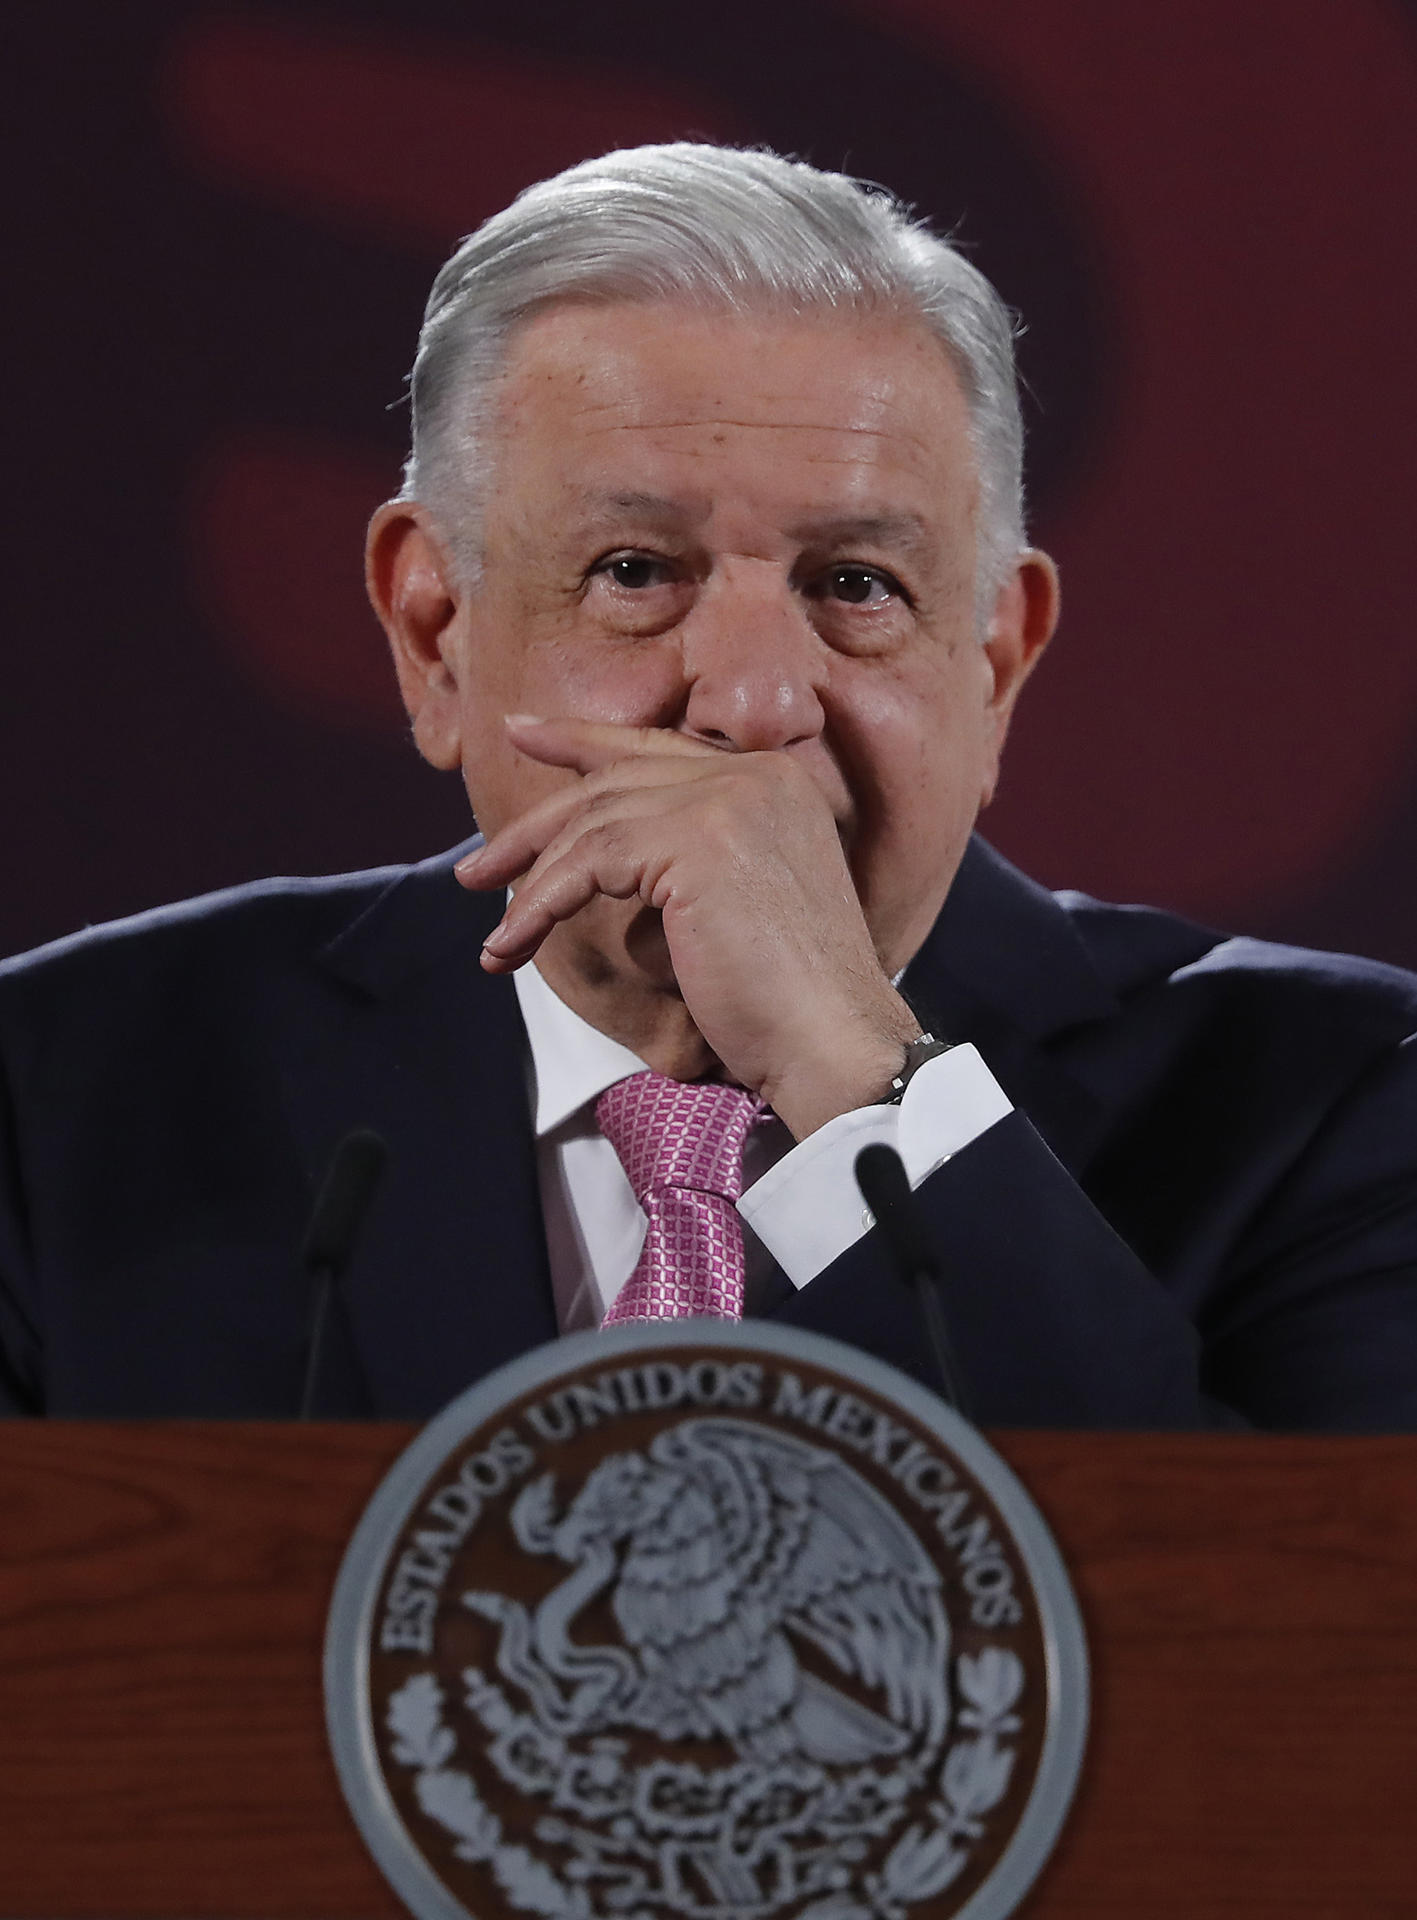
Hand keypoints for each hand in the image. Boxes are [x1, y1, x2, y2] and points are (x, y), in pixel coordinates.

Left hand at [455, 715, 921, 1136]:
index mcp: (777, 781)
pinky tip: (512, 944)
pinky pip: (589, 859)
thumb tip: (610, 847)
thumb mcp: (744, 904)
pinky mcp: (698, 838)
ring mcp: (731, 800)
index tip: (524, 734)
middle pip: (616, 778)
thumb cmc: (790, 1001)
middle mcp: (757, 775)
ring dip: (530, 880)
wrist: (832, 1040)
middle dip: (537, 823)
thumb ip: (699, 856)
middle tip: (481, 865)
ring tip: (494, 933)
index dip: (583, 740)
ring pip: (594, 821)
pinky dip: (539, 905)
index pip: (660, 747)